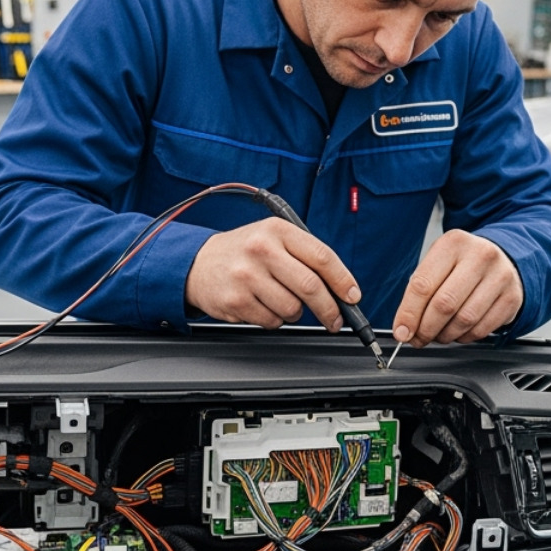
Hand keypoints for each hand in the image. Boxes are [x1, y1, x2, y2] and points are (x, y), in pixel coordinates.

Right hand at [186, 219, 360, 330]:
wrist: (197, 263)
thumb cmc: (243, 252)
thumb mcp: (272, 238)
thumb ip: (304, 256)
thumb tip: (340, 288)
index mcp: (277, 230)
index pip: (321, 256)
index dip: (343, 280)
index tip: (352, 296)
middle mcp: (262, 249)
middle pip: (311, 287)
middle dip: (329, 309)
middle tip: (334, 318)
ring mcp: (247, 276)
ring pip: (292, 309)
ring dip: (295, 312)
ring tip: (281, 299)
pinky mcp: (236, 300)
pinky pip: (272, 321)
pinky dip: (274, 319)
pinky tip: (261, 304)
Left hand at [392, 230, 521, 346]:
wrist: (503, 258)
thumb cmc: (463, 264)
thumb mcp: (438, 263)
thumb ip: (419, 292)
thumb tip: (405, 327)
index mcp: (453, 243)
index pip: (423, 284)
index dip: (408, 314)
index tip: (401, 332)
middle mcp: (479, 256)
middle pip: (444, 305)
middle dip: (425, 329)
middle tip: (418, 338)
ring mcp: (500, 277)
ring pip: (464, 320)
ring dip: (445, 335)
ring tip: (438, 334)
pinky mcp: (512, 298)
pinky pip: (482, 329)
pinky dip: (464, 337)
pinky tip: (458, 331)